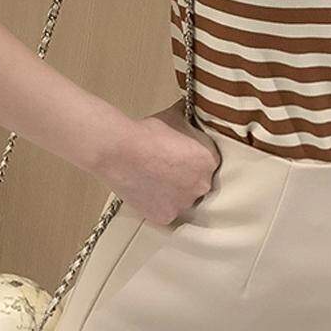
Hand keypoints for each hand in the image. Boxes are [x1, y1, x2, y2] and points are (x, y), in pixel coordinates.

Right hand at [92, 97, 221, 223]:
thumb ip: (190, 121)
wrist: (122, 150)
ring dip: (174, 191)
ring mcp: (183, 203)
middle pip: (198, 182)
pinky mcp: (165, 217)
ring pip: (183, 199)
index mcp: (209, 161)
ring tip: (156, 178)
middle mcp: (201, 185)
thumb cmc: (149, 133)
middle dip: (187, 175)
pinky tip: (148, 189)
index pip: (209, 161)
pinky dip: (158, 203)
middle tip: (169, 166)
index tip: (183, 155)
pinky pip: (166, 211)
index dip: (194, 157)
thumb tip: (192, 113)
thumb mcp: (178, 117)